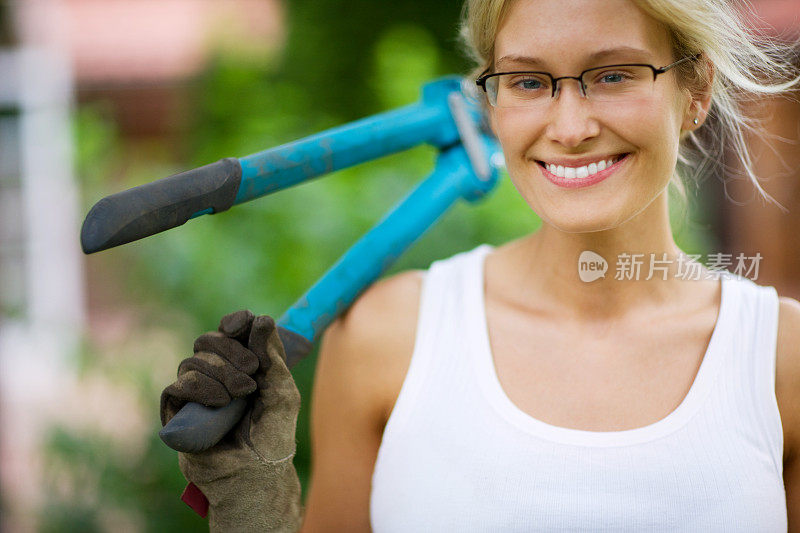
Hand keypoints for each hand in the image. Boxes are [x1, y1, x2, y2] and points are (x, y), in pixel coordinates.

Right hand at [161, 310, 302, 531]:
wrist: (255, 473)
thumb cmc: (273, 435)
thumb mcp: (283, 393)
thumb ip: (273, 356)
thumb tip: (262, 319)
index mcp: (243, 364)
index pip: (231, 330)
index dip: (234, 322)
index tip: (241, 324)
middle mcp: (217, 373)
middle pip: (208, 339)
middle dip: (230, 349)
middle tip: (253, 370)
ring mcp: (196, 391)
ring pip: (193, 360)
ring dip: (220, 371)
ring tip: (242, 394)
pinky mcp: (178, 411)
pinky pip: (178, 385)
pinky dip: (200, 387)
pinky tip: (221, 401)